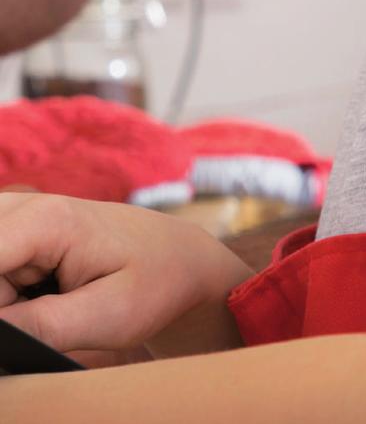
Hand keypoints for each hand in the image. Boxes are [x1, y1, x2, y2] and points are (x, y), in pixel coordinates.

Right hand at [0, 192, 251, 356]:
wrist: (178, 259)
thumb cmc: (155, 283)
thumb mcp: (107, 317)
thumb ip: (40, 327)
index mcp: (47, 220)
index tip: (18, 325)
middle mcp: (25, 207)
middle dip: (0, 303)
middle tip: (45, 317)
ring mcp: (18, 215)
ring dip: (3, 299)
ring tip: (53, 306)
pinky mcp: (15, 231)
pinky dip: (5, 294)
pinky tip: (38, 299)